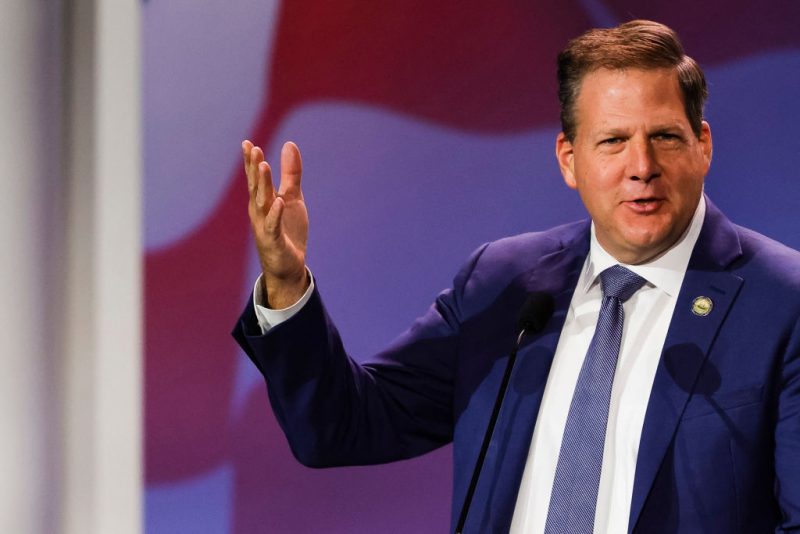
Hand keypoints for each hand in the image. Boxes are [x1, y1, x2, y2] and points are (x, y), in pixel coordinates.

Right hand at [242, 140, 309, 307]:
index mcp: (261, 200)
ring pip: (262, 202)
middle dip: (254, 168)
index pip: (255, 178)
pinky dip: (275, 214)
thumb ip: (290, 173)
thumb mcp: (292, 197)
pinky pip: (273, 226)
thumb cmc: (288, 230)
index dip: (251, 161)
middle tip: (254, 149)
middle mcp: (258, 212)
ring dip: (262, 184)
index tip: (248, 143)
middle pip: (255, 186)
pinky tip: (278, 202)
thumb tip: (289, 144)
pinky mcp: (273, 241)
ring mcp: (264, 226)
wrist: (288, 266)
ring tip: (264, 166)